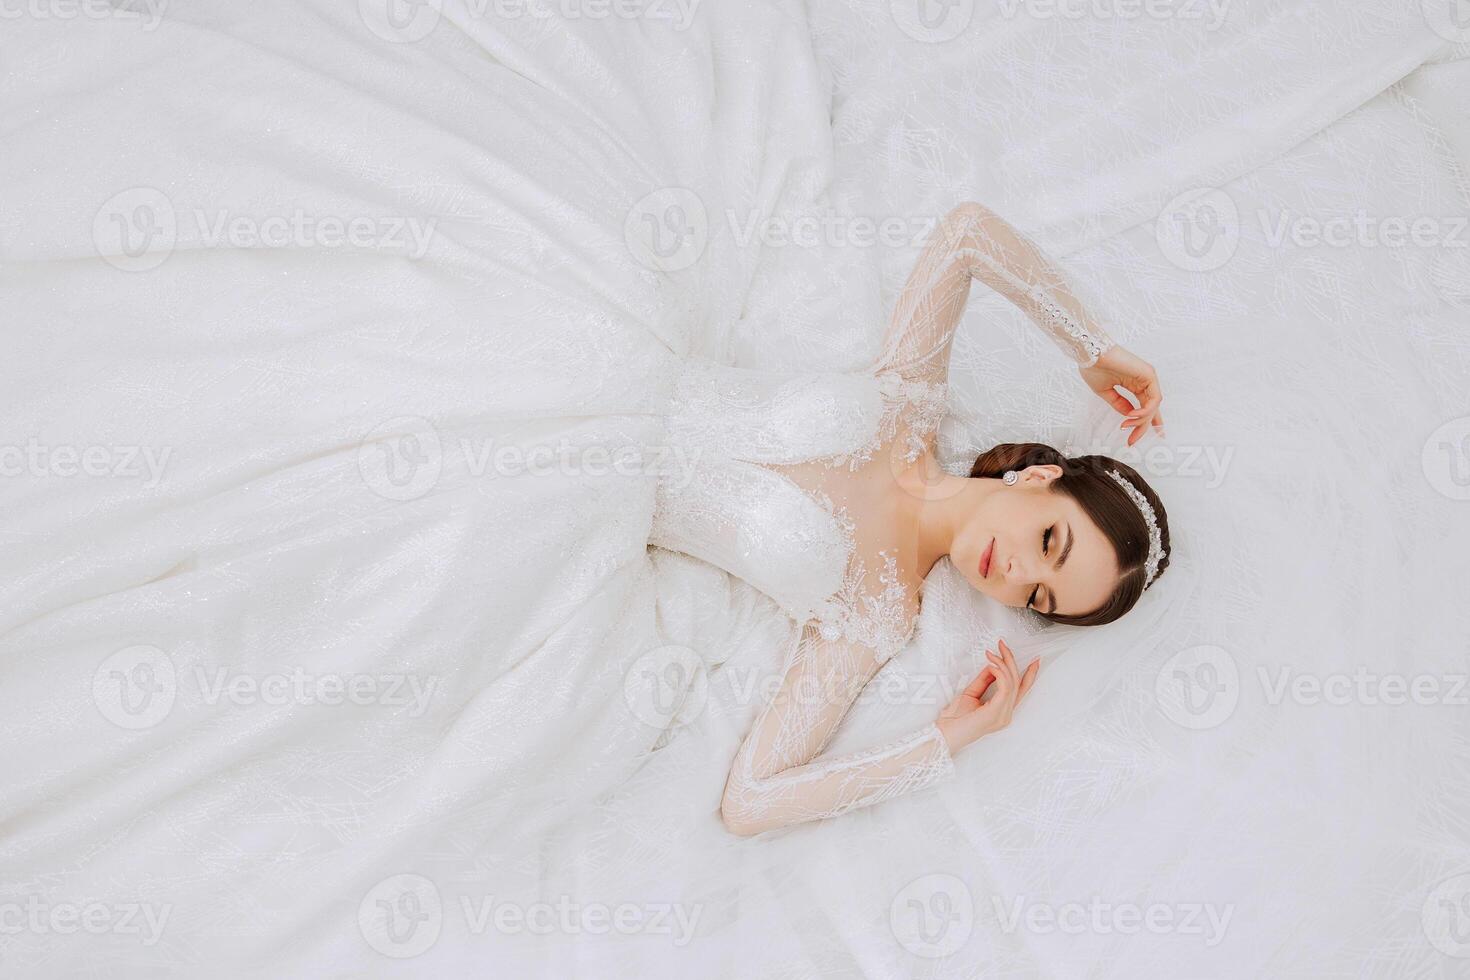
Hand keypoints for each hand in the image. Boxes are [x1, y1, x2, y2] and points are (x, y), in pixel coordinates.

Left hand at [936, 638, 1038, 753]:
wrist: (944, 733)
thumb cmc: (955, 718)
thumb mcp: (972, 694)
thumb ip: (984, 681)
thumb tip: (993, 666)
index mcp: (1002, 711)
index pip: (1021, 691)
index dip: (1029, 675)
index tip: (1034, 660)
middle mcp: (1006, 714)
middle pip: (1017, 683)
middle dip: (1011, 660)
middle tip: (1003, 644)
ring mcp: (1002, 715)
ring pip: (1012, 683)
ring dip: (1003, 663)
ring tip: (992, 652)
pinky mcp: (995, 712)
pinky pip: (1005, 688)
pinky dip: (1000, 673)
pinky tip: (992, 665)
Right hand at [1078, 345, 1162, 446]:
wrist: (1090, 353)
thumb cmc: (1094, 368)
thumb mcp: (1106, 392)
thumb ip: (1119, 404)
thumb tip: (1129, 416)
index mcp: (1134, 384)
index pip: (1146, 405)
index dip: (1147, 421)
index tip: (1143, 437)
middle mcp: (1143, 381)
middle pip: (1150, 409)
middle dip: (1142, 427)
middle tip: (1132, 441)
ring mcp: (1148, 378)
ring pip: (1153, 406)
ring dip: (1141, 420)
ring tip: (1126, 426)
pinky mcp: (1149, 375)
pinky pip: (1154, 399)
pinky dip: (1145, 411)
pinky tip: (1132, 416)